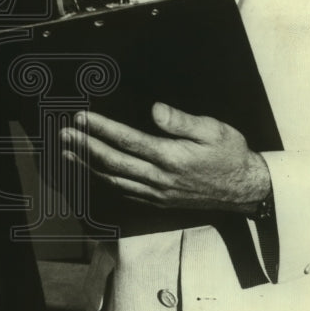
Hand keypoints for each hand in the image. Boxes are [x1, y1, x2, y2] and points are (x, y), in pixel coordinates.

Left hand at [60, 102, 270, 213]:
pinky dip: (104, 181)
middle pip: (112, 162)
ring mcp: (157, 193)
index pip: (127, 141)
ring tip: (68, 152)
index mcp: (171, 158)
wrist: (245, 190)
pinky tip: (92, 172)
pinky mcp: (159, 201)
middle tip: (63, 134)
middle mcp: (159, 178)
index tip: (81, 118)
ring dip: (87, 165)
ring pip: (114, 180)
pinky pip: (124, 192)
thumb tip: (155, 109)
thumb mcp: (214, 130)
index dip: (101, 129)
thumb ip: (182, 121)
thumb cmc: (231, 155)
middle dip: (85, 146)